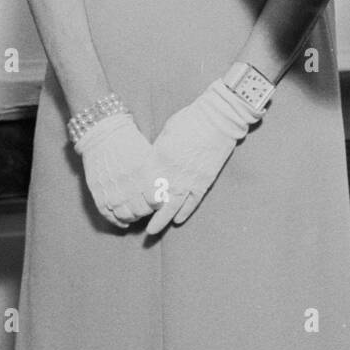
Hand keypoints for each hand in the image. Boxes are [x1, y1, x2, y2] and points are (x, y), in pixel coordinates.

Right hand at [76, 112, 165, 228]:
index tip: (159, 198)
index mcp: (143, 174)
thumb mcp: (148, 155)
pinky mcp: (99, 194)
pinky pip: (109, 216)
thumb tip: (164, 193)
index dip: (159, 202)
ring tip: (136, 211)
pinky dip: (118, 221)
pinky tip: (124, 221)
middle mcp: (128, 185)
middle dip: (147, 210)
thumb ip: (157, 175)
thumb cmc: (129, 142)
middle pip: (142, 211)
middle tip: (147, 205)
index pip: (157, 201)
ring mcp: (111, 191)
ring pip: (126, 216)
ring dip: (133, 216)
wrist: (102, 133)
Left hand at [146, 80, 261, 233]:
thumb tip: (153, 163)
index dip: (136, 194)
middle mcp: (172, 172)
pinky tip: (178, 220)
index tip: (131, 200)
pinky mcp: (204, 181)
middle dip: (145, 213)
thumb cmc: (190, 119)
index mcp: (160, 157)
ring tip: (153, 231)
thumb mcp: (166, 132)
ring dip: (162, 220)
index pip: (143, 183)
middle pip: (155, 200)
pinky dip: (185, 211)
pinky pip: (193, 201)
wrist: (219, 118)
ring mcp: (189, 179)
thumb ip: (158, 151)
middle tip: (136, 221)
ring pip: (173, 206)